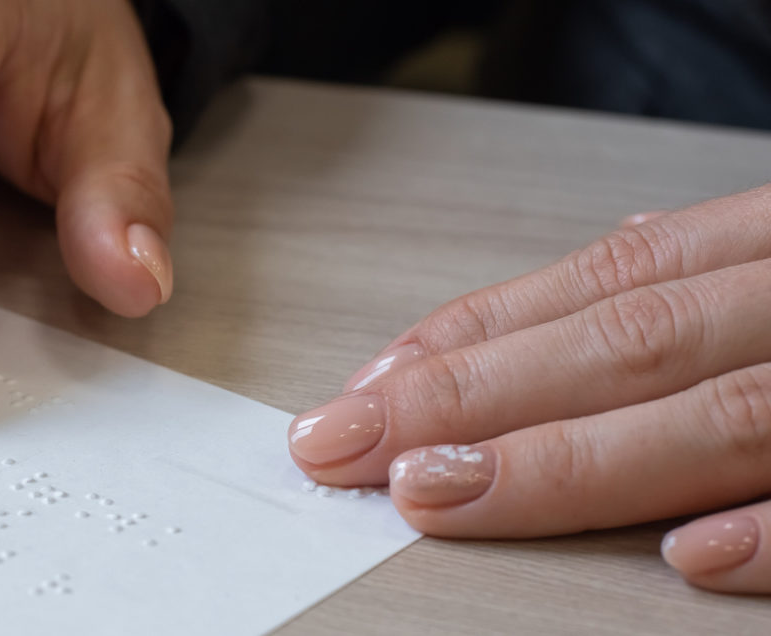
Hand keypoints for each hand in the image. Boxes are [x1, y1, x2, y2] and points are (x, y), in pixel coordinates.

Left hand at [287, 185, 770, 592]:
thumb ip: (717, 267)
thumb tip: (632, 240)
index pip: (610, 282)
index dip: (477, 335)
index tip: (363, 387)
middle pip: (630, 345)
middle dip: (470, 397)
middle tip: (345, 445)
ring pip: (722, 415)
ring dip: (570, 461)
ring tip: (436, 489)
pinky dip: (770, 529)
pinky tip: (683, 556)